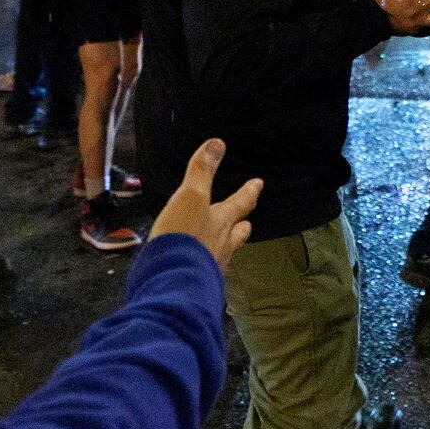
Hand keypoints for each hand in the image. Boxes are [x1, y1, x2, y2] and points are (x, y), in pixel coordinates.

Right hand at [148, 139, 261, 273]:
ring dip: (224, 245)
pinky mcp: (194, 284)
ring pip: (223, 252)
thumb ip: (202, 172)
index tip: (258, 184)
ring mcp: (209, 266)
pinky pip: (204, 270)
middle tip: (246, 221)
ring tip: (221, 243)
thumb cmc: (184, 239)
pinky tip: (196, 266)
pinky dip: (203, 264)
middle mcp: (221, 245)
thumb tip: (217, 144)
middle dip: (242, 224)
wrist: (171, 283)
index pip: (241, 202)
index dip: (250, 191)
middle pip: (238, 232)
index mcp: (222, 222)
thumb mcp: (190, 197)